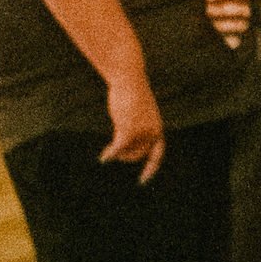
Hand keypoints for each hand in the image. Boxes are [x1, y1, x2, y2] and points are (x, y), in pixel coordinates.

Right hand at [102, 68, 164, 182]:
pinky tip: (103, 158)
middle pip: (138, 156)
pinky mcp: (128, 130)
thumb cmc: (132, 92)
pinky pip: (118, 148)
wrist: (130, 80)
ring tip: (112, 149)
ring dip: (119, 153)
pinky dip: (111, 154)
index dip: (150, 168)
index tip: (143, 180)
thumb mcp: (140, 111)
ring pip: (128, 153)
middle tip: (117, 153)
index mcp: (157, 128)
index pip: (157, 154)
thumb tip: (126, 142)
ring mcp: (141, 133)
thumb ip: (138, 126)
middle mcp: (152, 133)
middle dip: (127, 156)